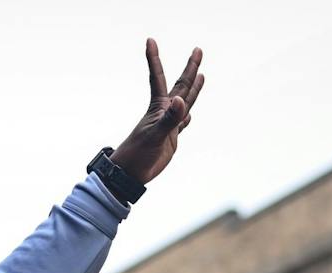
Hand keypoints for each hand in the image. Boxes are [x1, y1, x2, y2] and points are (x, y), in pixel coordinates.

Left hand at [108, 39, 205, 186]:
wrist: (130, 173)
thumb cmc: (138, 154)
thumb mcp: (156, 135)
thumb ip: (170, 118)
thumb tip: (181, 101)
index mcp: (158, 107)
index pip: (157, 77)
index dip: (154, 59)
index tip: (150, 40)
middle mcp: (164, 112)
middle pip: (180, 85)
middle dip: (190, 68)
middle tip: (198, 50)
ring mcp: (168, 125)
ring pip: (184, 101)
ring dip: (193, 88)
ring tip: (200, 74)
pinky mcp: (170, 138)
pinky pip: (182, 123)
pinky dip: (186, 116)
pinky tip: (189, 113)